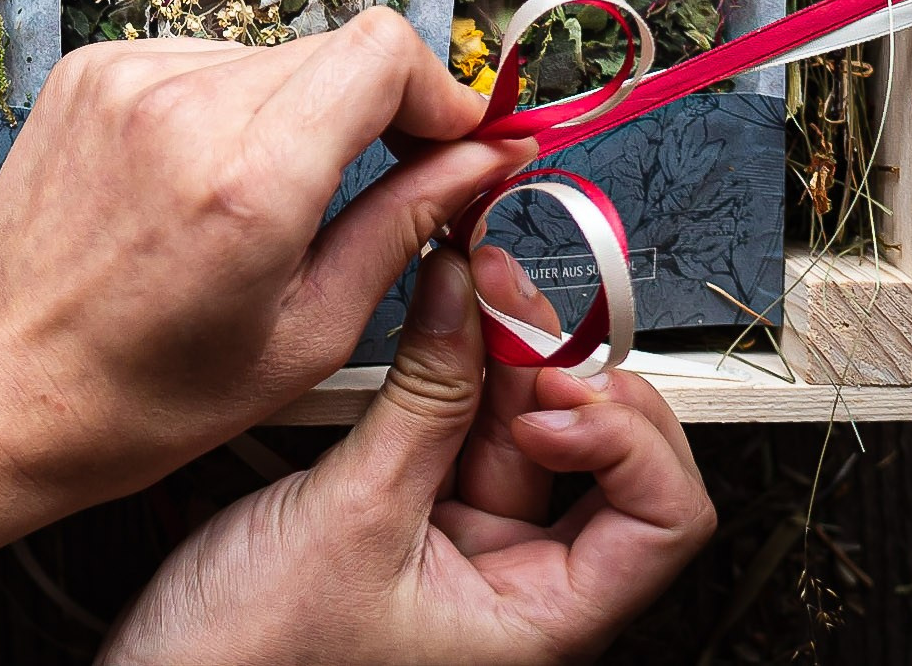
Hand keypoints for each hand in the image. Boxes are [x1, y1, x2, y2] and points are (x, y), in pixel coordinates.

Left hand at [0, 15, 532, 509]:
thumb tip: (483, 161)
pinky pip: (200, 63)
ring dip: (298, 114)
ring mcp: (124, 78)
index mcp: (247, 180)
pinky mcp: (88, 71)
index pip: (382, 52)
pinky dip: (226, 112)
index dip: (438, 91)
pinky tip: (203, 187)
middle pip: (335, 50)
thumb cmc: (140, 397)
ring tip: (270, 206)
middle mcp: (182, 107)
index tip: (454, 142)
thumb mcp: (304, 335)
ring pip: (270, 56)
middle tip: (384, 184)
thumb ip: (403, 227)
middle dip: (377, 111)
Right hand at [102, 246, 716, 665]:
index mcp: (539, 621)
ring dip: (502, 347)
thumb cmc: (249, 660)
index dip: (628, 439)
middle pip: (596, 453)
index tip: (555, 395)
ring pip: (520, 424)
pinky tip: (433, 317)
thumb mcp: (351, 514)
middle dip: (560, 366)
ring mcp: (461, 542)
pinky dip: (449, 364)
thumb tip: (469, 296)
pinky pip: (454, 423)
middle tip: (505, 297)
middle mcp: (515, 582)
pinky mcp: (405, 508)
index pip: (662, 518)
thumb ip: (422, 399)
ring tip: (466, 283)